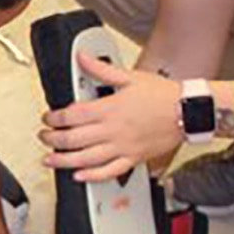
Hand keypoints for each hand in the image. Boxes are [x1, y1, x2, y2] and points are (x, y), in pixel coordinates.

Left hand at [39, 54, 183, 181]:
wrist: (190, 110)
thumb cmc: (163, 95)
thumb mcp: (129, 77)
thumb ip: (101, 69)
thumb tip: (82, 57)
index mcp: (109, 108)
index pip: (72, 116)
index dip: (54, 119)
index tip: (47, 119)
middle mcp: (113, 130)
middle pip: (73, 139)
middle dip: (53, 139)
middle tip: (44, 137)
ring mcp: (122, 147)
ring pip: (86, 158)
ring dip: (64, 161)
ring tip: (50, 160)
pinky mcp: (133, 159)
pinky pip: (110, 172)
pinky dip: (92, 176)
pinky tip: (79, 176)